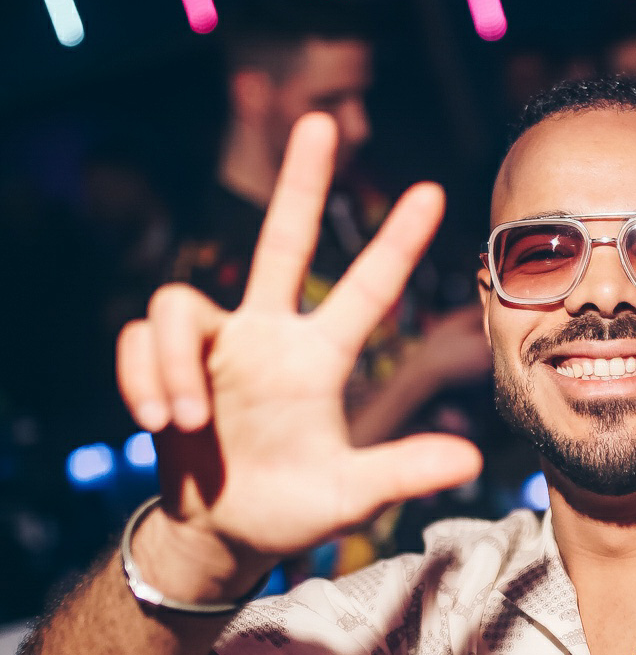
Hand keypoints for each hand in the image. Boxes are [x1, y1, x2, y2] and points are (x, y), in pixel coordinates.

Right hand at [115, 115, 482, 599]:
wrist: (222, 533)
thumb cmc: (291, 509)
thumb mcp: (351, 495)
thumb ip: (403, 472)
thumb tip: (472, 459)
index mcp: (318, 358)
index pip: (366, 289)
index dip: (396, 243)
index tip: (435, 192)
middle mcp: (268, 334)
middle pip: (282, 238)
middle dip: (299, 181)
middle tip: (321, 121)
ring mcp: (215, 345)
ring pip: (180, 305)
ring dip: (175, 364)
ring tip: (186, 422)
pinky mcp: (164, 363)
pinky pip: (145, 340)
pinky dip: (148, 379)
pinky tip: (162, 420)